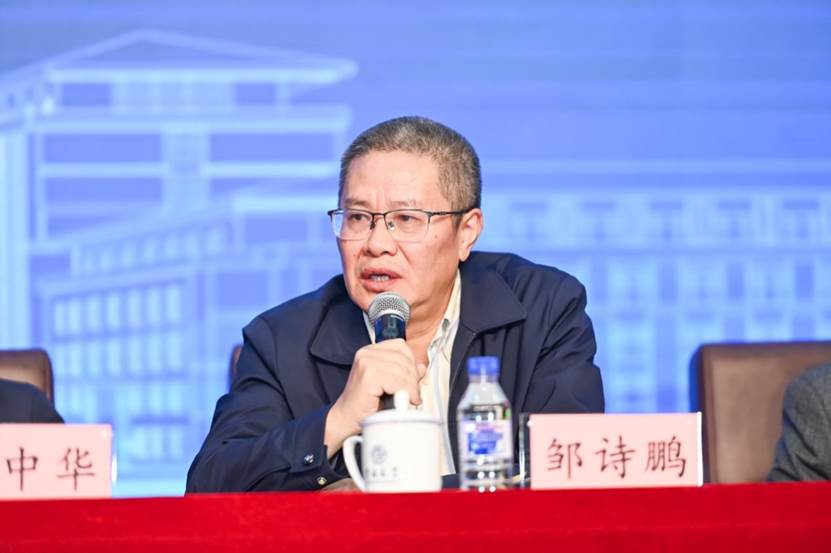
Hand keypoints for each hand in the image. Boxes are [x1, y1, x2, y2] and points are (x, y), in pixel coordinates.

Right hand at [324, 339, 426, 455]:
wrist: (347, 418)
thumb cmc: (365, 403)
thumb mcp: (388, 383)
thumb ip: (404, 373)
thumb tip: (421, 367)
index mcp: (371, 351)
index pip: (400, 346)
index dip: (411, 362)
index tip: (414, 378)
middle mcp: (366, 353)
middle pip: (403, 358)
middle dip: (413, 377)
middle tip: (414, 393)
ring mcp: (366, 362)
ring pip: (402, 370)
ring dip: (411, 387)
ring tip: (410, 398)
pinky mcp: (368, 376)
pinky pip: (396, 381)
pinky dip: (404, 392)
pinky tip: (403, 400)